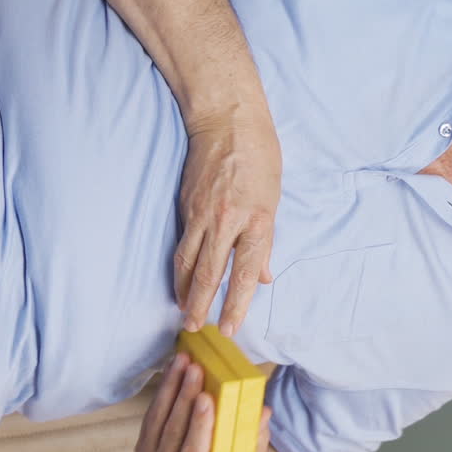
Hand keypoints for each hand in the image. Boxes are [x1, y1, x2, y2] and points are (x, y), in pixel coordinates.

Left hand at [135, 352, 273, 451]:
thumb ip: (256, 439)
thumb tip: (264, 411)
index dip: (199, 426)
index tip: (206, 397)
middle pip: (173, 432)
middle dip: (184, 397)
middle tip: (195, 369)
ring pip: (158, 419)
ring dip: (171, 386)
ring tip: (184, 360)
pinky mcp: (142, 446)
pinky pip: (152, 413)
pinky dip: (163, 389)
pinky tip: (173, 368)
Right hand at [174, 107, 280, 336]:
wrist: (227, 122)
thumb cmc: (259, 157)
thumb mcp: (273, 199)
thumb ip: (265, 241)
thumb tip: (263, 276)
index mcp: (257, 221)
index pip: (245, 273)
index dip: (236, 304)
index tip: (229, 327)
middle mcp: (228, 221)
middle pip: (211, 274)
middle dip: (201, 306)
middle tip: (195, 329)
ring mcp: (203, 214)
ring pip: (189, 262)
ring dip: (184, 291)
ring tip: (183, 311)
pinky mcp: (186, 206)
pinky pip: (182, 244)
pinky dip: (179, 267)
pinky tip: (179, 280)